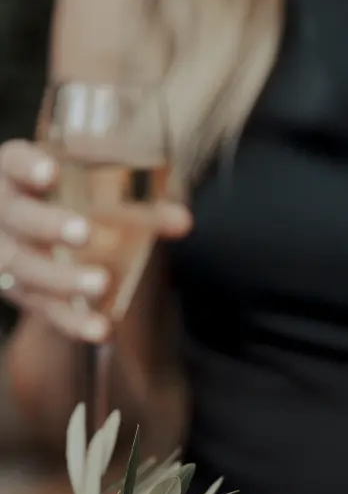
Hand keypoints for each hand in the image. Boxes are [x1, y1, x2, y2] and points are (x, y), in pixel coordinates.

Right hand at [0, 140, 190, 340]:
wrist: (33, 239)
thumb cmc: (68, 202)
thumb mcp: (93, 189)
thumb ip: (137, 202)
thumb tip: (184, 221)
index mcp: (15, 175)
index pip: (13, 163)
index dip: (27, 166)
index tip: (50, 172)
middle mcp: (4, 214)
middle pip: (19, 218)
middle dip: (49, 226)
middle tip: (85, 232)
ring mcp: (8, 257)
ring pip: (25, 270)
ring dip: (63, 279)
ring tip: (100, 284)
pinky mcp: (24, 295)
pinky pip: (45, 310)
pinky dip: (74, 322)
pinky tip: (102, 330)